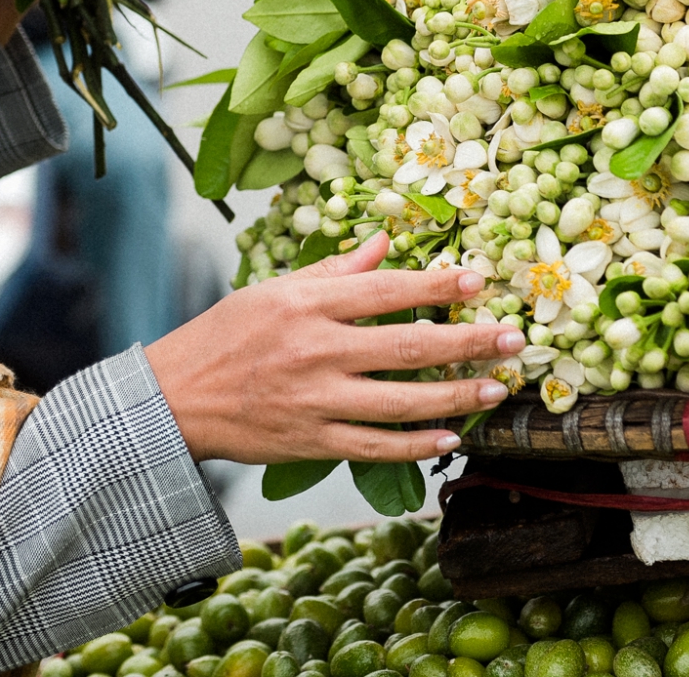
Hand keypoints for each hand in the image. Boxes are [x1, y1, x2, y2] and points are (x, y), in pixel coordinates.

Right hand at [145, 233, 527, 465]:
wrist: (176, 398)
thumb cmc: (224, 336)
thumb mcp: (273, 289)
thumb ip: (333, 270)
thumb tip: (383, 242)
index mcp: (307, 303)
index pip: (387, 290)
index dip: (438, 287)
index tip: (479, 283)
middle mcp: (316, 349)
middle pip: (408, 346)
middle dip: (469, 343)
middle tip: (512, 338)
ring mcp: (316, 399)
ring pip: (402, 401)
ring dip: (458, 395)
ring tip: (499, 387)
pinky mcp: (312, 441)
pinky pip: (376, 447)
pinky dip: (417, 445)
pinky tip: (450, 438)